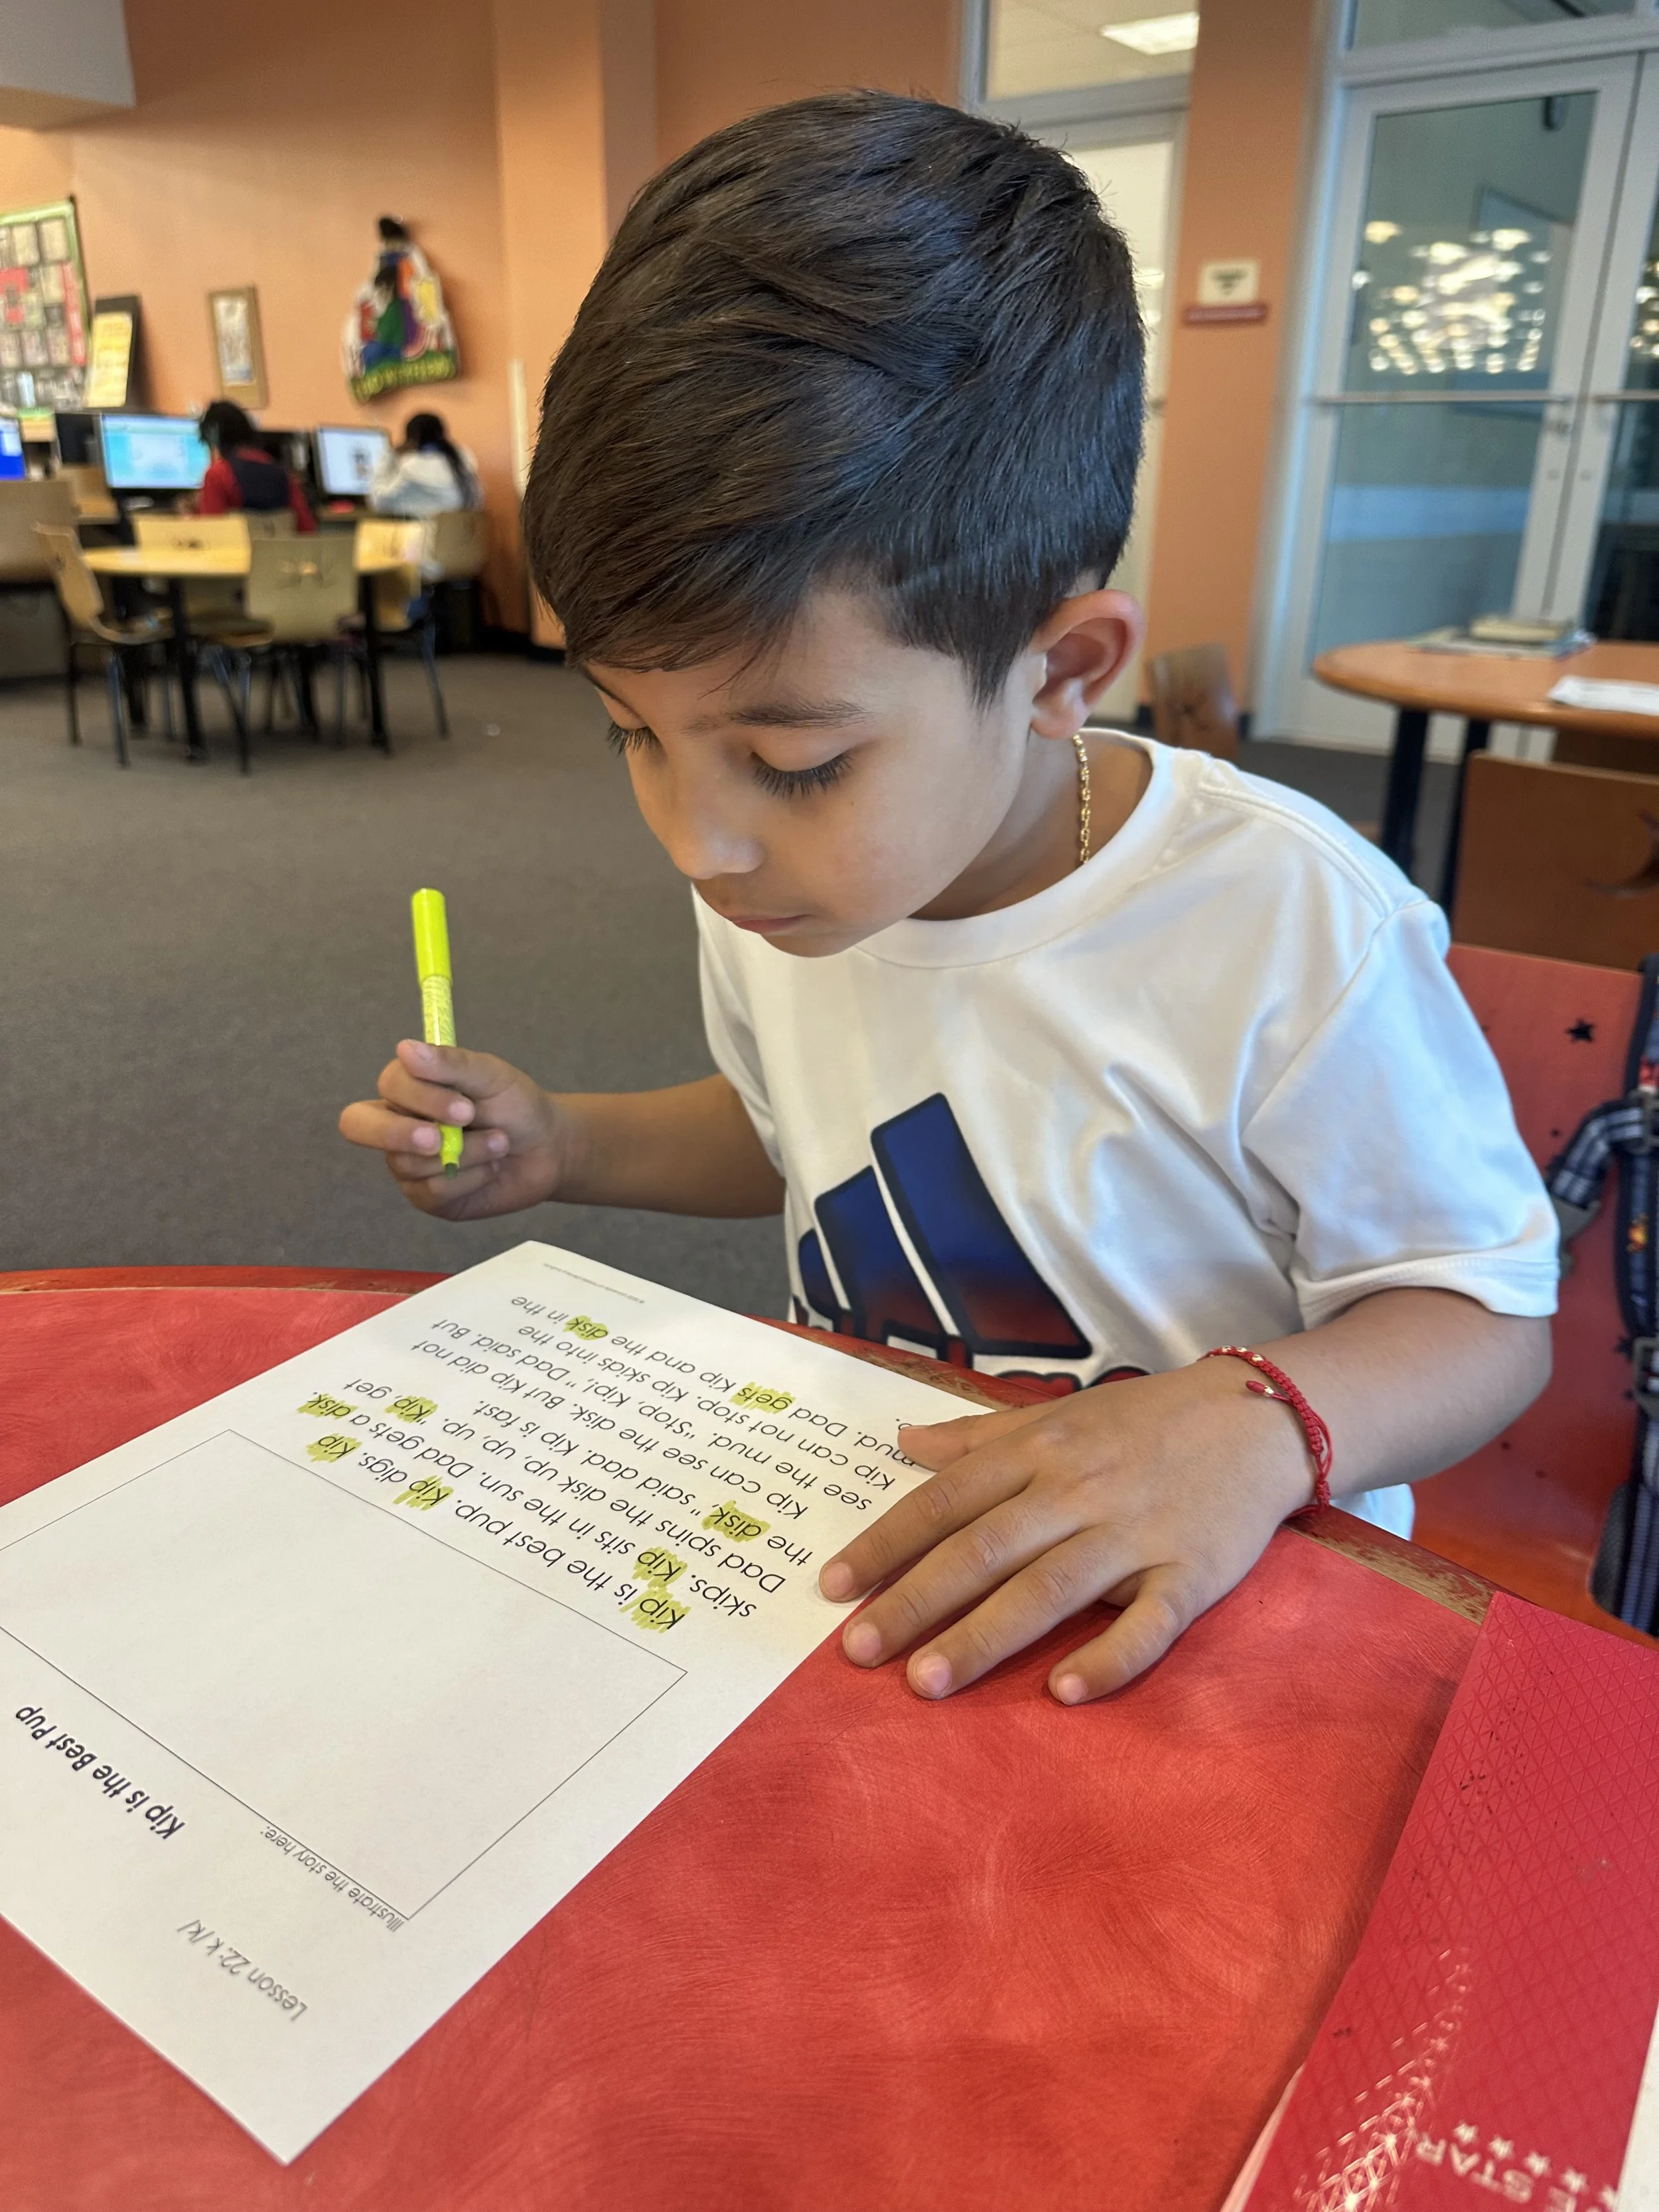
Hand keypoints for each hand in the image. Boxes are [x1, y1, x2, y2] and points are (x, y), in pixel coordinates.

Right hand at [337, 1040, 571, 1221]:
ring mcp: (408, 1163)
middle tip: (439, 1140)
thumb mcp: (491, 1076)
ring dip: (465, 1154)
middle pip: (358, 1126)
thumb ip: (451, 1063)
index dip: (418, 1097)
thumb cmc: (515, 1105)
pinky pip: (432, 1191)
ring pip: (409, 1163)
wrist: (547, 1148)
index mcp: (409, 1089)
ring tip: (499, 1144)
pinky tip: (491, 1168)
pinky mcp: (427, 1197)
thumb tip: (405, 1049)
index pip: (388, 1086)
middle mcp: (397, 1125)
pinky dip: (470, 1178)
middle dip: (399, 1134)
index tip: (465, 1107)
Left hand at [817, 1360, 1313, 1704]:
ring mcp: (1135, 1535)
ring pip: (1050, 1589)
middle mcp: (1077, 1491)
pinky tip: (1063, 1692)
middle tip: (857, 1651)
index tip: (832, 1587)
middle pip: (984, 1549)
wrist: (1257, 1416)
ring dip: (986, 1636)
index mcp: (1039, 1452)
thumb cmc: (1144, 1422)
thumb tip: (901, 1442)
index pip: (947, 1500)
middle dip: (916, 1600)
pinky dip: (1107, 1657)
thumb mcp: (1055, 1415)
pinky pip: (1147, 1622)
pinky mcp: (1191, 1574)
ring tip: (926, 1683)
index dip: (887, 1543)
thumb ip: (977, 1437)